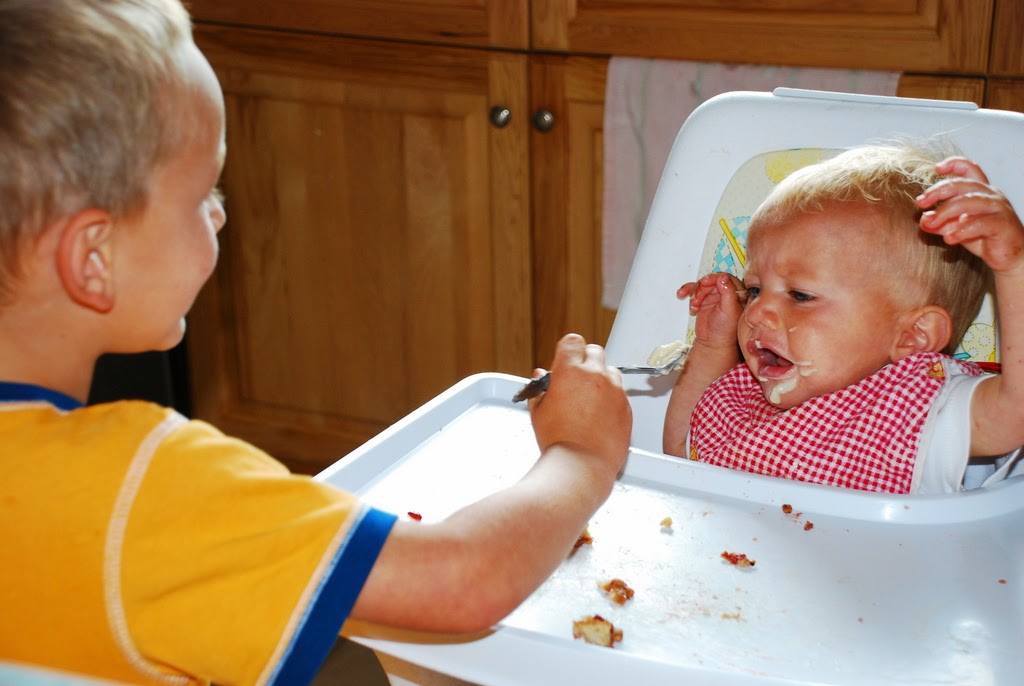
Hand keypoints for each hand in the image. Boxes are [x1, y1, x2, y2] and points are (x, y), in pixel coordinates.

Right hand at [529, 334, 630, 468]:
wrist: (581, 466)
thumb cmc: (558, 441)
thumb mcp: (537, 412)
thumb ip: (540, 389)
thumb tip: (540, 376)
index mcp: (570, 371)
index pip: (573, 341)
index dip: (568, 350)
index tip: (565, 361)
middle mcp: (595, 376)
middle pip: (595, 351)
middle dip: (585, 361)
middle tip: (576, 380)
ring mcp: (614, 391)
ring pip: (610, 371)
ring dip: (601, 378)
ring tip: (589, 400)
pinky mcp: (627, 407)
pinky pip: (620, 394)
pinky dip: (611, 398)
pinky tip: (599, 416)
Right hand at [677, 272, 746, 348]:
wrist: (713, 343)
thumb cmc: (726, 330)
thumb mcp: (730, 310)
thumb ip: (728, 292)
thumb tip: (723, 276)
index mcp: (737, 293)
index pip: (725, 278)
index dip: (714, 278)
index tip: (705, 282)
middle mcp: (726, 292)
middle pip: (711, 280)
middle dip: (701, 288)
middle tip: (696, 299)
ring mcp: (714, 295)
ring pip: (701, 285)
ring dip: (694, 292)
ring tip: (693, 305)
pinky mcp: (703, 299)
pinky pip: (693, 290)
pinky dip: (687, 292)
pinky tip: (683, 296)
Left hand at [917, 157, 1023, 273]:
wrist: (1010, 256)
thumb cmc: (984, 237)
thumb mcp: (956, 228)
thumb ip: (940, 223)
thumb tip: (923, 219)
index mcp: (980, 191)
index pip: (970, 169)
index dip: (955, 164)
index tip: (937, 168)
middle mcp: (990, 195)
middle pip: (962, 184)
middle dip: (938, 191)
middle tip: (920, 202)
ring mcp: (998, 208)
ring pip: (968, 201)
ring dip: (945, 211)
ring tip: (929, 223)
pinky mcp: (1003, 224)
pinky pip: (980, 223)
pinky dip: (962, 229)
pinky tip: (948, 238)